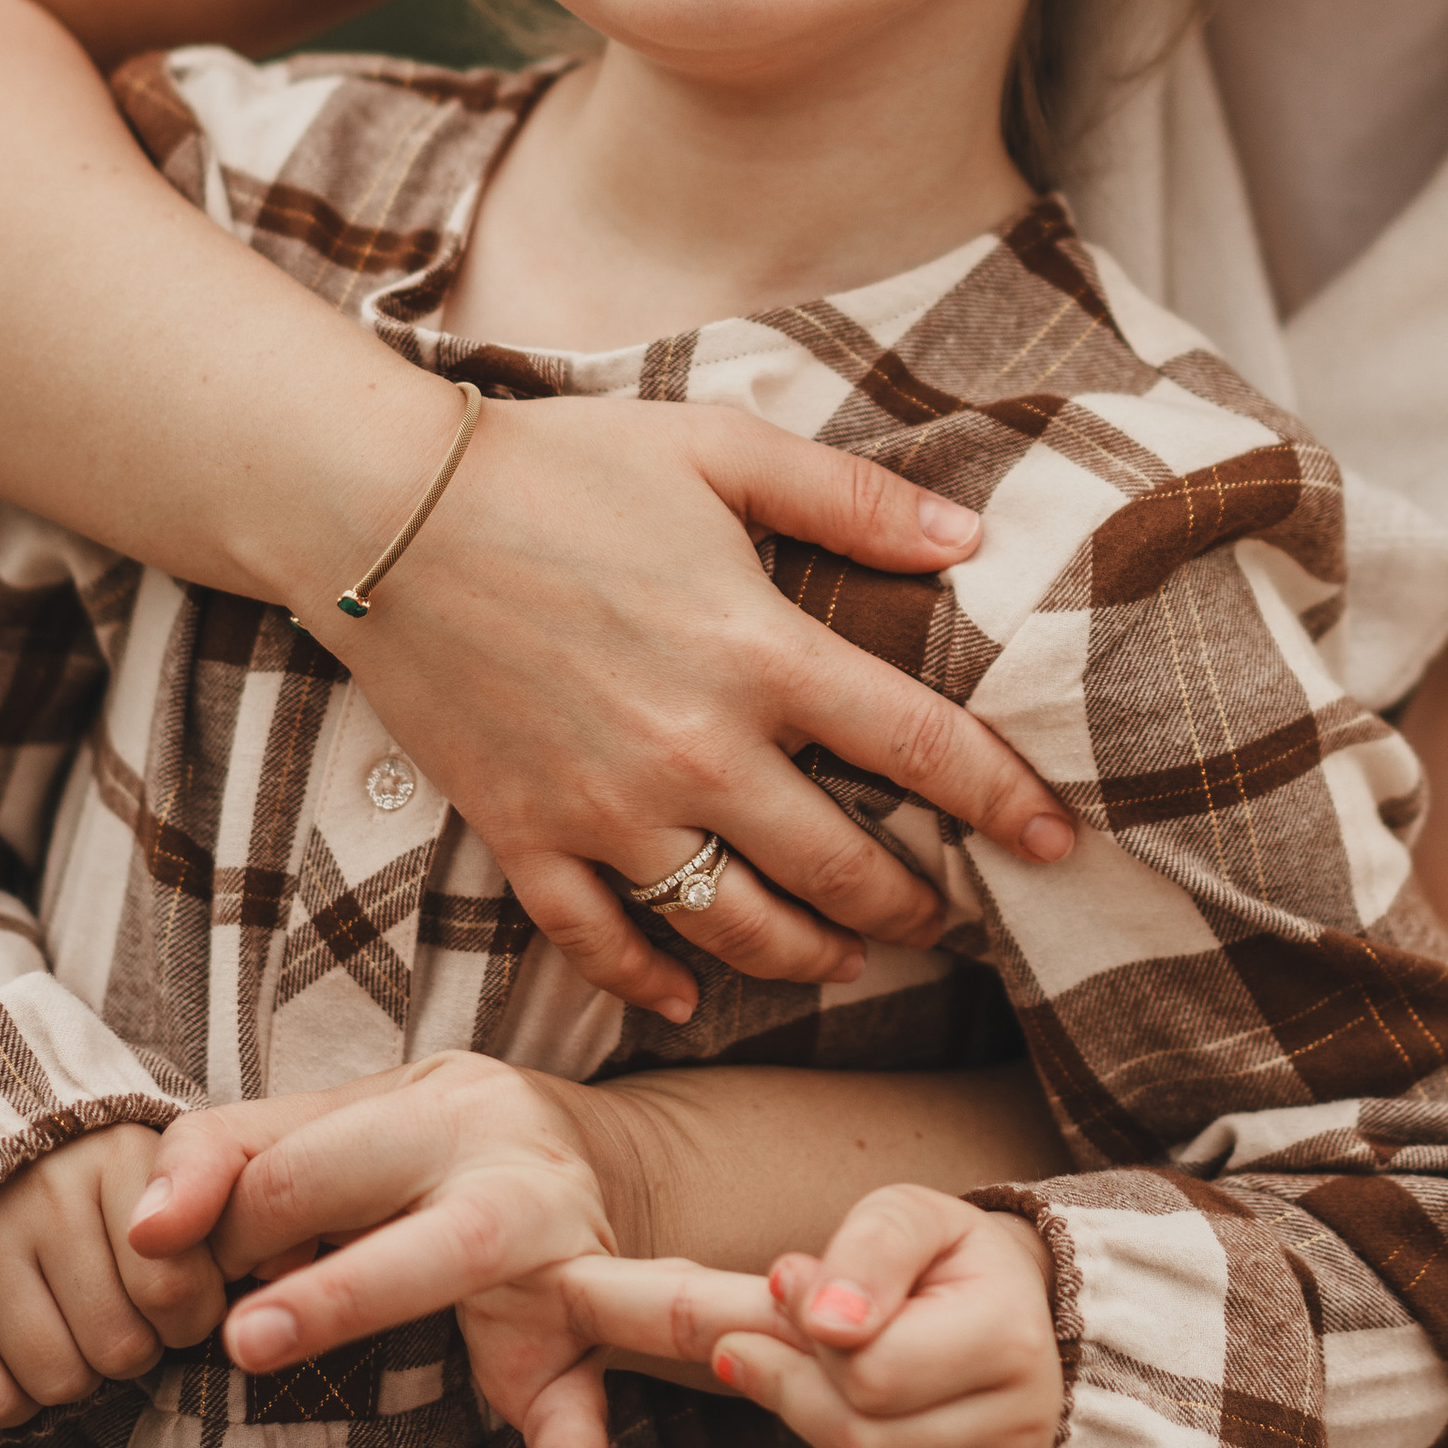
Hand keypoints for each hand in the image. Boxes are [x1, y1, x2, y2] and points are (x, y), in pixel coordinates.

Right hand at [0, 1123, 225, 1429]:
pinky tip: (32, 1359)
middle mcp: (44, 1196)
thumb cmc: (122, 1184)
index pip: (174, 1288)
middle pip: (120, 1347)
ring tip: (84, 1333)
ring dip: (82, 1378)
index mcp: (118, 1157)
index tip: (183, 1301)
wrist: (14, 1156)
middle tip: (128, 1318)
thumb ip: (220, 1210)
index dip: (191, 1317)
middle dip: (138, 1350)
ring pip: (59, 1380)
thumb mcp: (182, 1169)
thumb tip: (228, 1295)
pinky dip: (19, 1402)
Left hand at [129, 1055, 635, 1447]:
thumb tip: (145, 1232)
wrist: (604, 1162)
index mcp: (436, 1111)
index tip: (214, 1274)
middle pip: (383, 1199)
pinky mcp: (582, 1348)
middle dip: (311, 1272)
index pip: (299, 1166)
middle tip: (233, 1339)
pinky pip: (582, 1406)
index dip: (230, 1230)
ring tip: (265, 1349)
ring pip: (473, 1262)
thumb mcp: (344, 1123)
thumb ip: (234, 1155)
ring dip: (368, 1298)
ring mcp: (559, 1254)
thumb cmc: (428, 1151)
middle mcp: (500, 1168)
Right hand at [334, 395, 1074, 1022]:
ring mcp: (606, 808)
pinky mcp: (524, 836)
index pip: (919, 751)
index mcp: (760, 652)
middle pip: (838, 869)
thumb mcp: (721, 452)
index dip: (1005, 802)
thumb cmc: (564, 466)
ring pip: (734, 927)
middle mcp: (696, 750)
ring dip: (807, 956)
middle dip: (910, 907)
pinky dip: (651, 981)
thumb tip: (965, 541)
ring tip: (845, 958)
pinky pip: (600, 943)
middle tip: (946, 916)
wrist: (387, 512)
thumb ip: (850, 501)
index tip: (1060, 841)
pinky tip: (687, 995)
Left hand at [562, 1185, 1063, 1447]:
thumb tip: (811, 1307)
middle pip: (860, 1440)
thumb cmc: (944, 1265)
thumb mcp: (908, 1218)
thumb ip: (866, 1247)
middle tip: (754, 1345)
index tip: (779, 1288)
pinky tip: (850, 1439)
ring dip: (814, 1443)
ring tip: (821, 1388)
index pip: (874, 1370)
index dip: (801, 1332)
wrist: (1009, 1317)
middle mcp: (1023, 1425)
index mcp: (1011, 1336)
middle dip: (792, 1388)